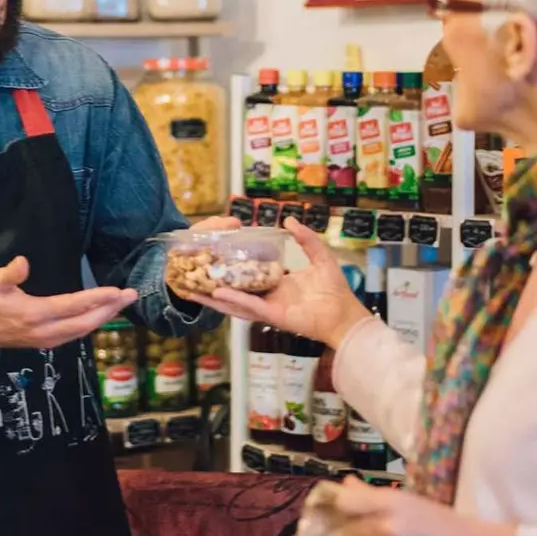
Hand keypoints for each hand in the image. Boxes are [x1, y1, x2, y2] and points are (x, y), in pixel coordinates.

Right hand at [0, 257, 137, 352]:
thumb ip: (8, 274)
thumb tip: (22, 262)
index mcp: (34, 315)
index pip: (73, 306)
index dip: (96, 298)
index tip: (116, 291)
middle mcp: (45, 331)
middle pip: (85, 322)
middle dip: (110, 309)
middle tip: (131, 296)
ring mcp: (47, 340)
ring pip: (82, 330)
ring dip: (104, 317)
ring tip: (121, 303)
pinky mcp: (46, 342)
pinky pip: (76, 333)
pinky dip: (92, 323)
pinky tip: (101, 315)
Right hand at [186, 218, 370, 347]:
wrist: (344, 313)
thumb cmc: (335, 289)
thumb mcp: (319, 256)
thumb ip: (305, 239)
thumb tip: (288, 220)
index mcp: (277, 282)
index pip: (248, 273)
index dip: (231, 267)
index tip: (213, 257)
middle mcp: (268, 295)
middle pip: (235, 289)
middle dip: (213, 284)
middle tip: (191, 275)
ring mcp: (267, 306)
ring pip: (235, 301)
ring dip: (214, 296)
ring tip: (191, 288)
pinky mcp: (272, 315)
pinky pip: (249, 306)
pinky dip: (233, 300)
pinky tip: (217, 293)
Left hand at [333, 478, 516, 535]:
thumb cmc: (440, 522)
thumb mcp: (410, 501)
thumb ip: (374, 494)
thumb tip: (346, 484)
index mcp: (394, 502)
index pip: (347, 503)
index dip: (346, 506)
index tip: (351, 510)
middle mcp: (391, 527)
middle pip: (353, 530)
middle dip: (363, 530)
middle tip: (381, 532)